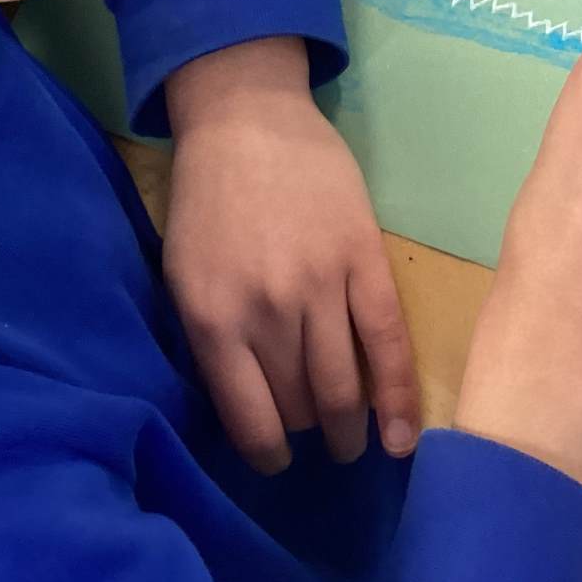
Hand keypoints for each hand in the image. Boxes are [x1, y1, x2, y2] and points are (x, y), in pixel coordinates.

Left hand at [164, 39, 420, 474]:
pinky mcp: (363, 262)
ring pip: (343, 384)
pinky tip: (399, 437)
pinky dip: (397, 396)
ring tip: (353, 444)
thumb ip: (210, 341)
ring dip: (350, 428)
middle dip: (309, 431)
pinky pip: (387, 343)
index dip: (266, 451)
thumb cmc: (207, 202)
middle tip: (317, 440)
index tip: (275, 460)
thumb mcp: (182, 276)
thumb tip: (250, 408)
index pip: (249, 416)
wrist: (246, 120)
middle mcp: (266, 311)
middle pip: (299, 404)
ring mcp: (320, 286)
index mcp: (211, 318)